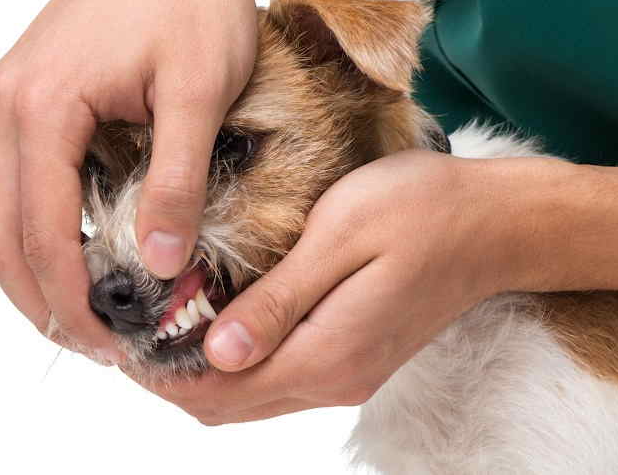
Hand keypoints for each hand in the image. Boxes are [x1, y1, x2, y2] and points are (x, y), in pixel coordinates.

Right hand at [0, 0, 256, 361]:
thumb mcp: (198, 93)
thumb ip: (177, 180)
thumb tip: (161, 262)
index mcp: (42, 107)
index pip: (41, 232)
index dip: (71, 298)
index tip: (112, 341)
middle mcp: (9, 108)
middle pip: (2, 234)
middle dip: (45, 299)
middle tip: (99, 344)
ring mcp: (15, 104)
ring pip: (5, 214)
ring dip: (41, 272)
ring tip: (93, 314)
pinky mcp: (37, 104)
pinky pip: (25, 186)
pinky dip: (47, 233)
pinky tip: (89, 257)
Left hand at [126, 150, 508, 423]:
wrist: (494, 226)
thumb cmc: (422, 212)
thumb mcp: (342, 237)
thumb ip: (280, 301)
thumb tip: (218, 352)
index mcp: (327, 353)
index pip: (220, 391)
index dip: (162, 374)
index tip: (123, 337)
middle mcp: (336, 378)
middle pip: (230, 405)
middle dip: (173, 377)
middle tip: (134, 329)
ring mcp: (349, 372)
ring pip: (254, 397)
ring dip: (204, 371)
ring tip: (168, 322)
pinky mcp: (357, 356)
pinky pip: (282, 378)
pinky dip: (240, 362)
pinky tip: (225, 321)